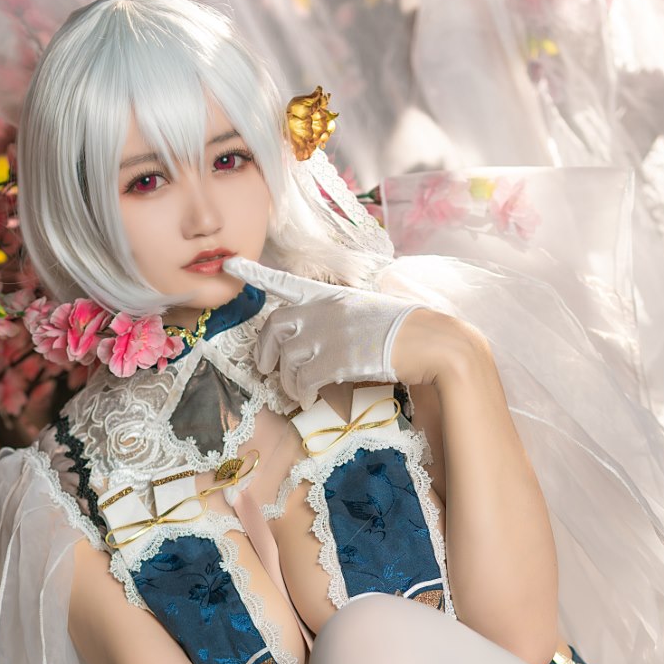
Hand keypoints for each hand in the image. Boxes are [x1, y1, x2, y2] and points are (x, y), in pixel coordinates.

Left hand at [222, 255, 423, 406]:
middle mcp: (325, 309)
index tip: (232, 265)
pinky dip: (301, 393)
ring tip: (298, 392)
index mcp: (331, 295)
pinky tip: (309, 398)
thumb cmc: (406, 330)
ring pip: (286, 360)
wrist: (431, 341)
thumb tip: (316, 344)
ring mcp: (330, 333)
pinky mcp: (337, 359)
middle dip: (264, 351)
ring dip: (287, 381)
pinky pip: (303, 380)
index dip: (256, 274)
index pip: (287, 282)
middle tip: (266, 369)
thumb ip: (337, 319)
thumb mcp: (366, 311)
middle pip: (274, 326)